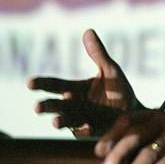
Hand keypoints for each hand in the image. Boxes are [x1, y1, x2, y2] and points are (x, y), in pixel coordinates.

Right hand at [28, 29, 143, 136]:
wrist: (135, 111)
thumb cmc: (119, 91)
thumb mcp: (110, 70)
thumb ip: (98, 53)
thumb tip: (88, 30)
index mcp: (75, 89)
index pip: (55, 85)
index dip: (42, 84)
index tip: (30, 83)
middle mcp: (74, 105)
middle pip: (56, 105)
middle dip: (46, 106)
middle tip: (38, 107)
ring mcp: (81, 120)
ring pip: (66, 121)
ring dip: (60, 121)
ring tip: (55, 122)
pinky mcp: (93, 132)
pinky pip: (86, 133)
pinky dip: (85, 130)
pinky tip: (88, 126)